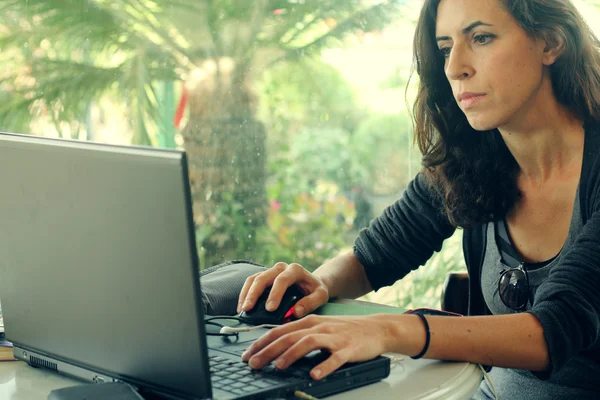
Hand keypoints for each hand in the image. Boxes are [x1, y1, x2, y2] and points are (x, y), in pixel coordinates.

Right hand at [237, 262, 328, 318]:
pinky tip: (241, 307)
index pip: (282, 280)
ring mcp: (271, 271)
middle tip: (248, 309)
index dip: (275, 294)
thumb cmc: (316, 290)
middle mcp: (281, 268)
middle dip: (254, 293)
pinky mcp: (264, 277)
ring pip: (254, 278)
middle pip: (263, 277)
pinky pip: (251, 282)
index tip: (270, 309)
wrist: (312, 283)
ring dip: (246, 294)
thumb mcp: (321, 296)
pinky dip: (245, 294)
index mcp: (295, 270)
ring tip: (242, 310)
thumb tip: (296, 312)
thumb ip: (311, 303)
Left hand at [241, 314, 389, 379]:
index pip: (280, 331)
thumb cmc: (345, 330)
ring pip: (308, 343)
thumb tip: (276, 349)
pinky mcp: (348, 349)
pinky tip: (315, 374)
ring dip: (291, 355)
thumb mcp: (320, 328)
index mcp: (310, 322)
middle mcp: (319, 326)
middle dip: (268, 350)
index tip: (247, 355)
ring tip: (278, 366)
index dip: (261, 342)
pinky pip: (335, 358)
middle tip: (253, 363)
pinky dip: (324, 366)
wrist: (376, 328)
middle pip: (289, 336)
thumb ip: (300, 335)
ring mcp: (334, 337)